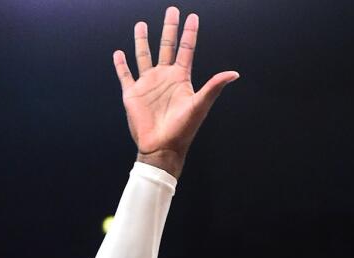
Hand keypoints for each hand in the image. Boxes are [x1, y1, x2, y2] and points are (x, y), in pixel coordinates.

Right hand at [113, 8, 238, 177]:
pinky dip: (121, 65)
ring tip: (142, 25)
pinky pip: (125, 75)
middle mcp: (164, 77)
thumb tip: (234, 73)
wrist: (161, 148)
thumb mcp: (200, 105)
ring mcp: (148, 85)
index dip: (189, 33)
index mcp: (180, 78)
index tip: (193, 17)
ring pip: (144, 56)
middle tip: (172, 10)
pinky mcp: (132, 94)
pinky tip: (119, 53)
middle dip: (169, 28)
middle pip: (167, 46)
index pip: (186, 49)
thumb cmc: (182, 130)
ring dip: (143, 41)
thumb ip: (214, 87)